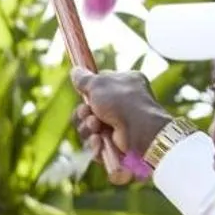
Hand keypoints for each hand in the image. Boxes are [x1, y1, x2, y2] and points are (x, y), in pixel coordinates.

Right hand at [70, 69, 175, 184]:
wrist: (140, 130)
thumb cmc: (121, 101)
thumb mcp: (99, 83)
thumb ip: (84, 78)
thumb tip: (75, 70)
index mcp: (125, 83)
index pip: (101, 85)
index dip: (89, 91)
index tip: (84, 93)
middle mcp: (124, 103)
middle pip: (91, 108)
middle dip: (84, 112)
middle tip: (87, 113)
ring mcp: (120, 124)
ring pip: (90, 127)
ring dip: (88, 127)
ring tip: (96, 126)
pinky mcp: (116, 143)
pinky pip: (97, 143)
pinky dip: (96, 142)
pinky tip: (99, 139)